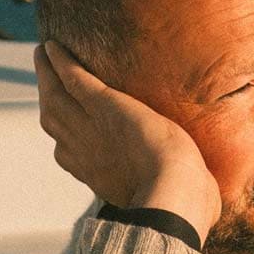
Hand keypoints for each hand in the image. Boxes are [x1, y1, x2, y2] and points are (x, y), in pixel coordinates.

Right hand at [35, 41, 221, 239]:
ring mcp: (90, 128)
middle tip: (45, 76)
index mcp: (100, 178)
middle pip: (54, 121)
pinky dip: (60, 63)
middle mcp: (85, 153)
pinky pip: (74, 79)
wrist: (173, 197)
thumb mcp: (173, 200)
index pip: (69, 156)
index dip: (63, 139)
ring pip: (56, 96)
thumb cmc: (182, 206)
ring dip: (46, 73)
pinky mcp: (104, 106)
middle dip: (47, 98)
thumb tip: (210, 205)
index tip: (63, 127)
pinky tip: (53, 46)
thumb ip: (180, 194)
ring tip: (43, 53)